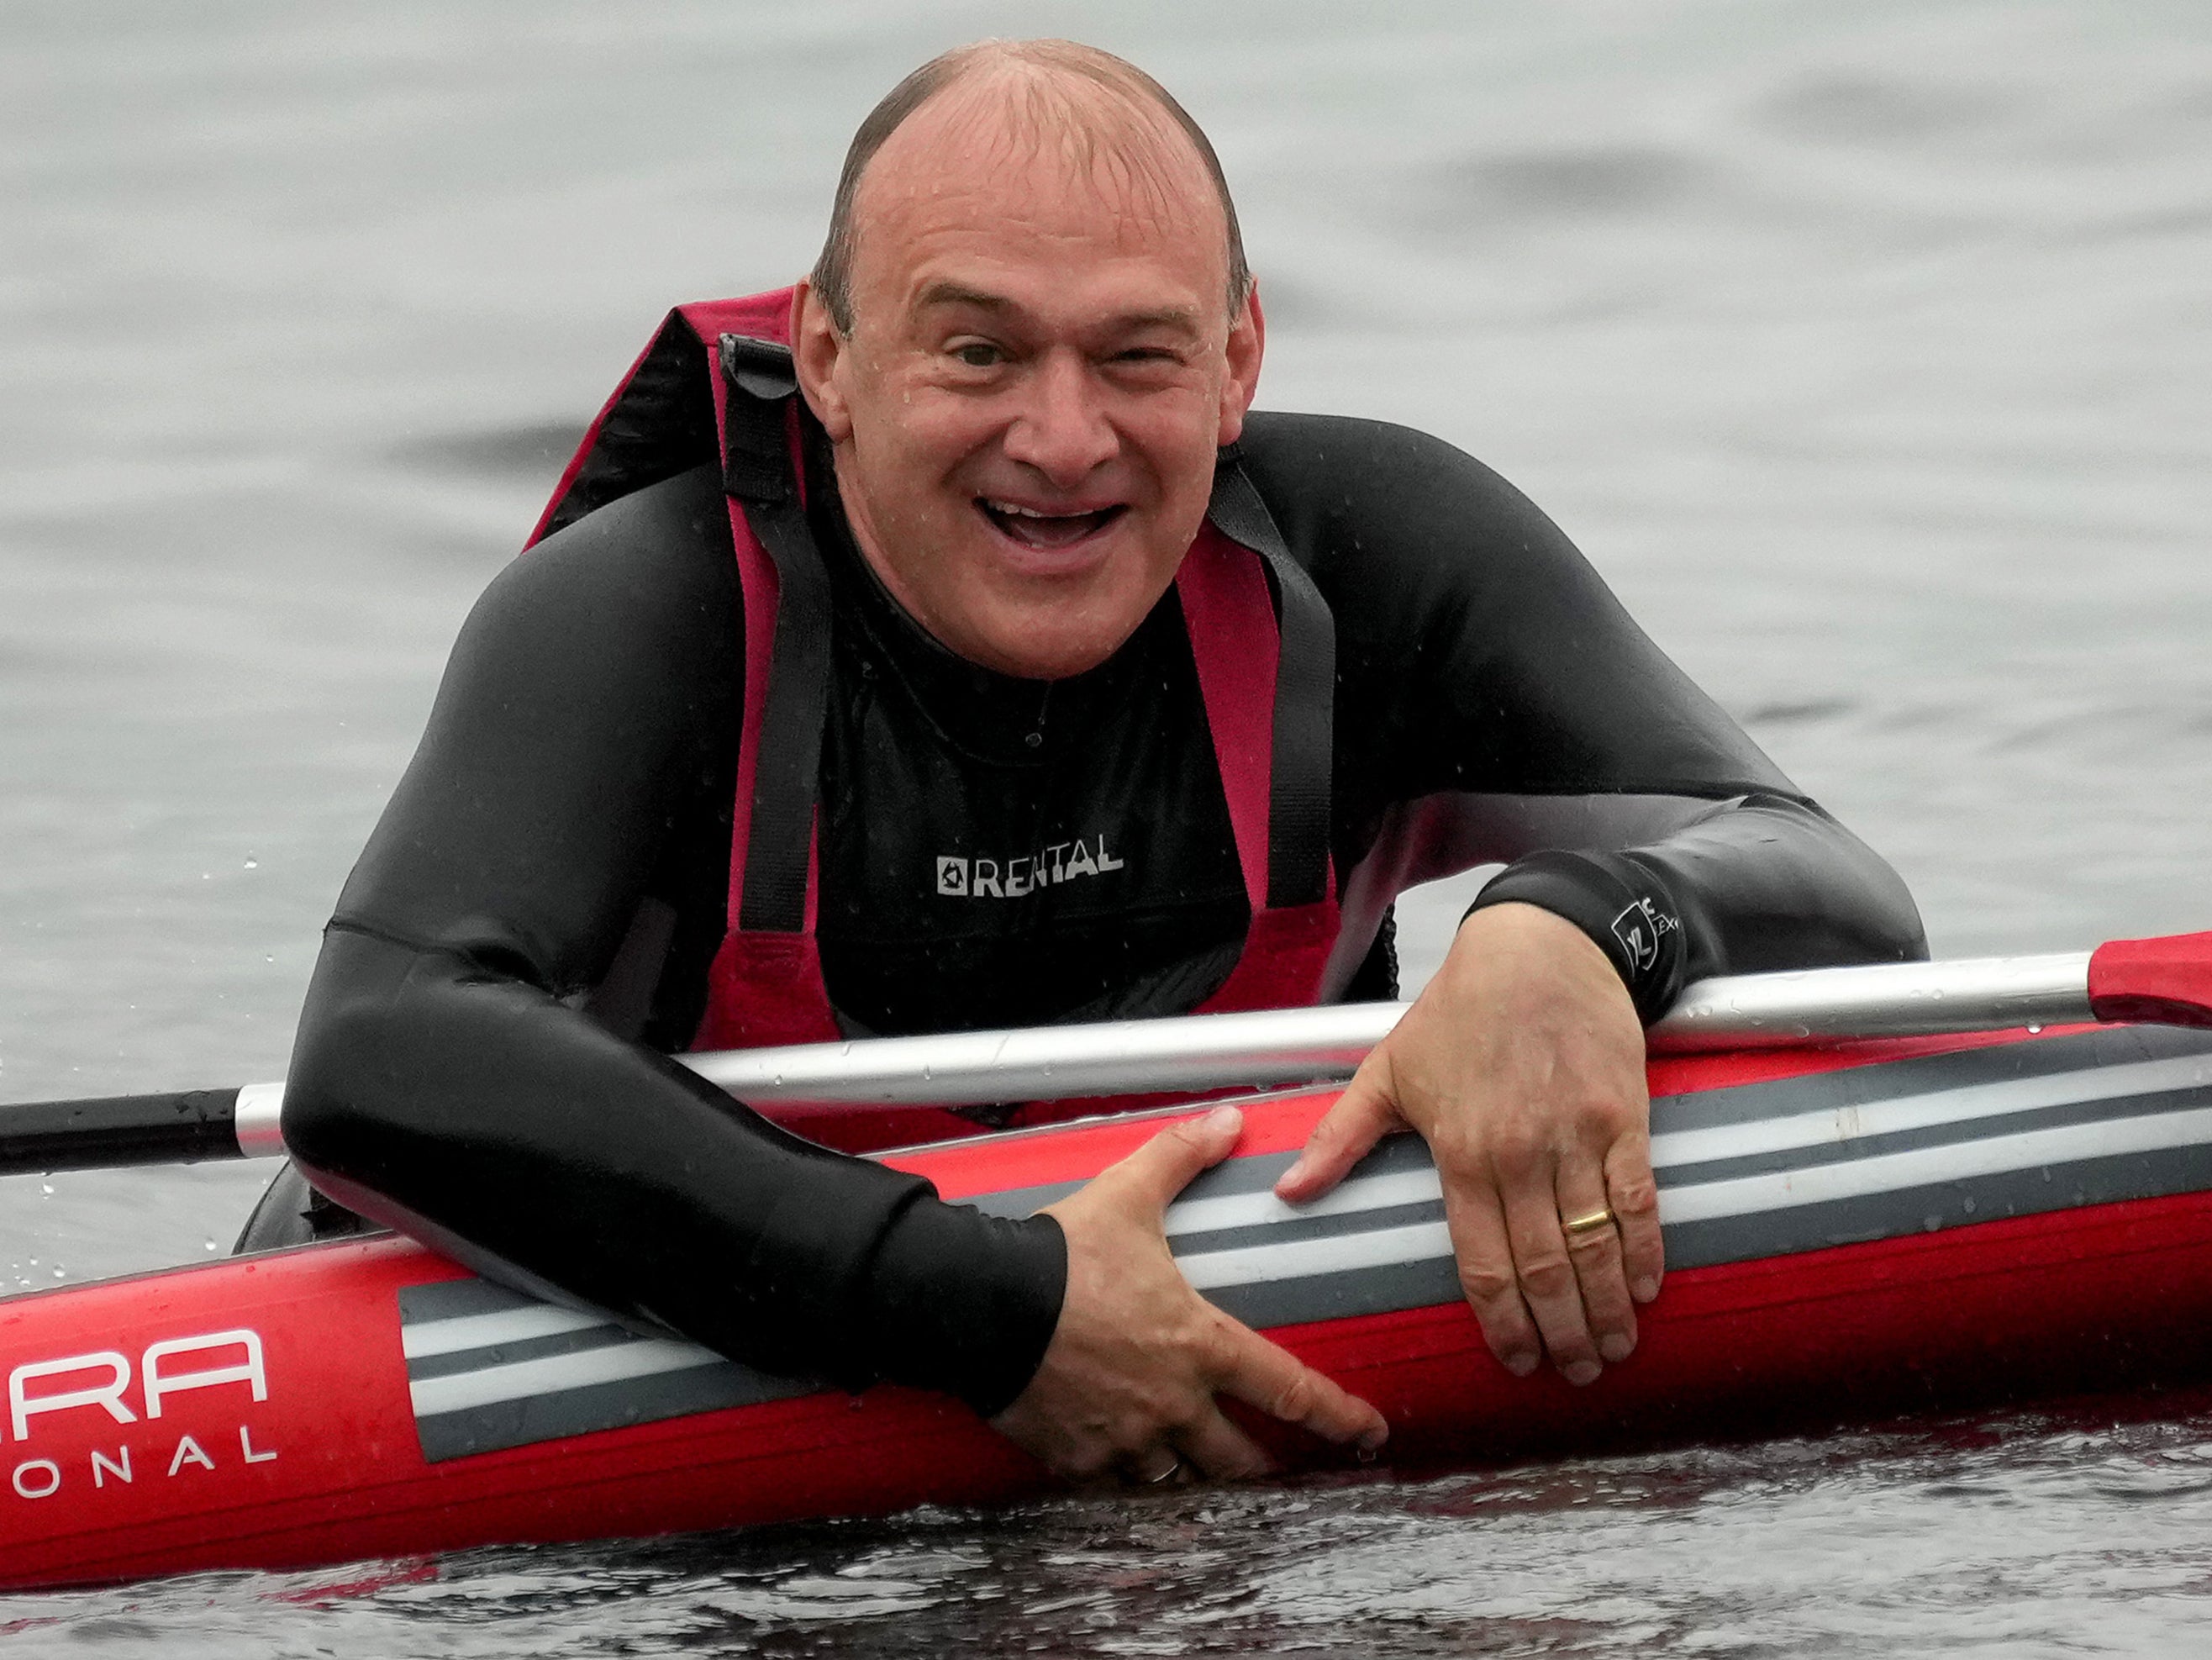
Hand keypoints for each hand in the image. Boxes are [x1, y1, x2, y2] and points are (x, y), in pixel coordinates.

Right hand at [990, 1105, 1388, 1482]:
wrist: (979, 1305)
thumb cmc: (1059, 1254)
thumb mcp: (1127, 1194)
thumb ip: (1181, 1157)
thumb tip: (1229, 1120)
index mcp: (1200, 1345)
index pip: (1288, 1391)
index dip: (1336, 1416)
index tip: (1367, 1434)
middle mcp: (1172, 1404)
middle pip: (1238, 1460)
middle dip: (1261, 1467)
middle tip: (1273, 1468)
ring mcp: (1125, 1440)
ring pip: (1180, 1481)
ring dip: (1194, 1476)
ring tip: (1199, 1469)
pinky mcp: (1077, 1460)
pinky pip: (1118, 1488)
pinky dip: (1130, 1480)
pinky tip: (1128, 1468)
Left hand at [1275, 902, 1659, 1384]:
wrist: (1537, 948)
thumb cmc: (1458, 1011)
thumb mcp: (1387, 1070)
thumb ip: (1341, 1138)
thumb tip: (1288, 1191)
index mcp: (1461, 1153)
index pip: (1484, 1261)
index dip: (1503, 1321)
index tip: (1516, 1362)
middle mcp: (1521, 1154)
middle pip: (1545, 1267)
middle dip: (1562, 1332)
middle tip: (1573, 1373)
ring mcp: (1578, 1137)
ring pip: (1595, 1243)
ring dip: (1607, 1307)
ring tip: (1613, 1350)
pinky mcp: (1625, 1117)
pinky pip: (1638, 1199)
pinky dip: (1645, 1250)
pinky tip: (1646, 1289)